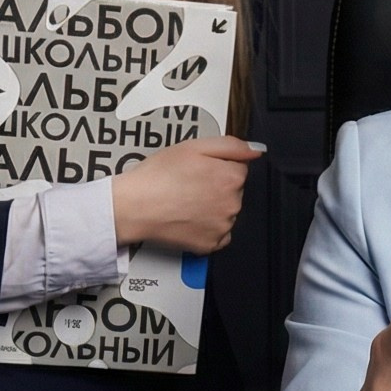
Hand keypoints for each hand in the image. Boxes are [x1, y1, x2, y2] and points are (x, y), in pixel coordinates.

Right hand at [109, 134, 265, 251]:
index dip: (217, 167)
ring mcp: (223, 227)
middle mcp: (233, 204)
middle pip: (234, 191)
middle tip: (189, 185)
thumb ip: (231, 146)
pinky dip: (208, 228)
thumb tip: (256, 150)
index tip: (199, 170)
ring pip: (226, 213)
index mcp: (232, 177)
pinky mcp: (211, 245)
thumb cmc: (158, 176)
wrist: (134, 206)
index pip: (238, 169)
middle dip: (216, 187)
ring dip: (213, 208)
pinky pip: (219, 235)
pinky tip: (189, 219)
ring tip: (185, 202)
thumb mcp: (194, 146)